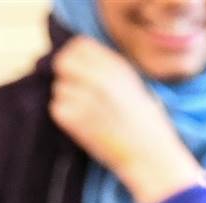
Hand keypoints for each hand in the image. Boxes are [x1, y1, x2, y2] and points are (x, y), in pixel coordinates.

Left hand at [51, 36, 204, 202]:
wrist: (149, 154)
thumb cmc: (146, 123)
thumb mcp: (134, 85)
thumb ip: (110, 72)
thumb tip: (81, 64)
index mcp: (117, 66)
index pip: (79, 45)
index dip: (74, 56)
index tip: (76, 69)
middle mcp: (100, 78)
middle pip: (62, 62)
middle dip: (65, 75)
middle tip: (74, 90)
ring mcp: (86, 98)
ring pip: (58, 88)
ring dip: (66, 98)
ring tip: (85, 111)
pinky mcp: (75, 119)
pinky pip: (56, 108)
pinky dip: (64, 116)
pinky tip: (81, 124)